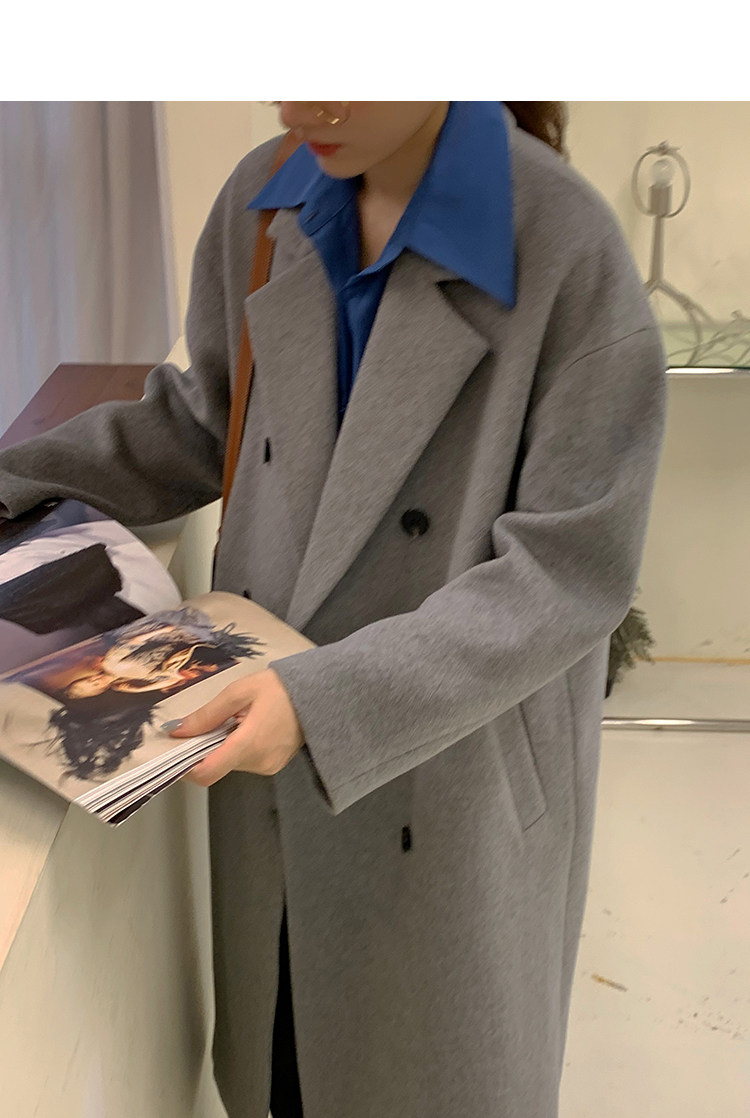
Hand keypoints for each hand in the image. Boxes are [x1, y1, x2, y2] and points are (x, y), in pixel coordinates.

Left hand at [170, 668, 303, 786]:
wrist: (319, 694)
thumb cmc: (280, 688)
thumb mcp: (239, 692)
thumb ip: (207, 715)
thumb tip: (178, 731)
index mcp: (248, 744)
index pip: (207, 773)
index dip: (185, 768)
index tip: (175, 752)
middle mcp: (258, 763)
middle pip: (217, 766)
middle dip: (207, 748)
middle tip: (212, 722)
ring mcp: (268, 767)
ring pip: (230, 763)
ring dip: (224, 746)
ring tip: (238, 720)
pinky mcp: (274, 766)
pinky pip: (245, 762)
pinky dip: (239, 748)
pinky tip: (250, 727)